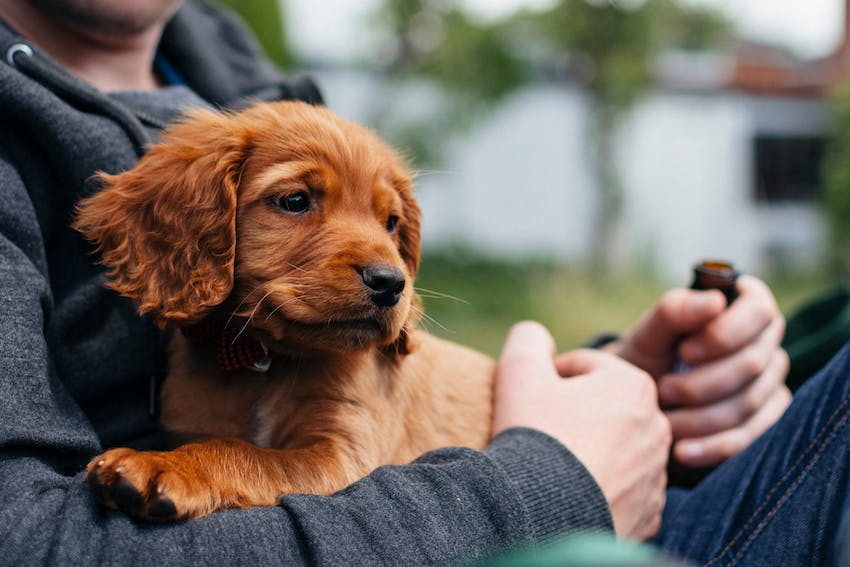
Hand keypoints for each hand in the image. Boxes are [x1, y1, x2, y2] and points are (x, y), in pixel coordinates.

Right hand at [493, 322, 670, 539]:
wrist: (546, 515)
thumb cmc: (535, 436)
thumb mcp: (519, 370)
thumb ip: (528, 339)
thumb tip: (536, 336)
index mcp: (633, 384)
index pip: (582, 368)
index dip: (548, 379)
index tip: (530, 400)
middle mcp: (658, 426)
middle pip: (601, 408)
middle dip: (573, 414)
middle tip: (540, 431)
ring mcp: (656, 473)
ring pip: (614, 449)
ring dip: (587, 450)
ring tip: (554, 465)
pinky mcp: (650, 512)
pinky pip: (620, 490)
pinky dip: (598, 488)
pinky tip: (570, 493)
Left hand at [614, 276, 790, 466]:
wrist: (637, 401)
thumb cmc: (645, 358)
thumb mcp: (649, 334)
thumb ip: (674, 311)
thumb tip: (714, 301)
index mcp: (743, 307)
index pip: (759, 310)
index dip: (725, 333)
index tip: (684, 352)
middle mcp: (766, 344)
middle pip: (753, 363)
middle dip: (702, 383)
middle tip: (662, 390)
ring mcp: (771, 384)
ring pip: (750, 404)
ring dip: (701, 418)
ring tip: (663, 422)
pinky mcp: (766, 421)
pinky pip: (751, 438)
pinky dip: (713, 447)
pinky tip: (682, 452)